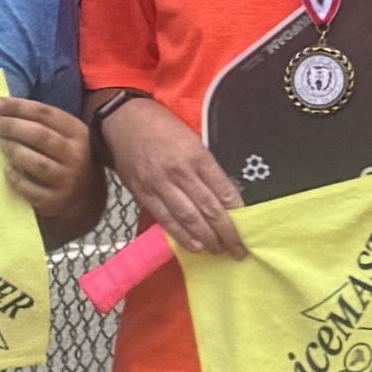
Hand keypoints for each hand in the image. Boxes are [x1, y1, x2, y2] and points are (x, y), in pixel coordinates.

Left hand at [0, 97, 92, 218]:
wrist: (81, 197)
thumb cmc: (62, 158)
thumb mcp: (63, 136)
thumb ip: (41, 122)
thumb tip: (2, 107)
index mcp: (77, 132)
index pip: (45, 113)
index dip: (18, 107)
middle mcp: (76, 156)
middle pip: (41, 136)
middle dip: (13, 127)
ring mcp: (66, 180)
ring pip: (37, 163)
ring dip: (14, 150)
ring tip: (0, 143)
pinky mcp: (54, 202)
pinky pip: (31, 189)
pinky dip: (16, 178)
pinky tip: (6, 170)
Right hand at [98, 97, 247, 256]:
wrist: (124, 119)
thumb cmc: (162, 127)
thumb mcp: (192, 140)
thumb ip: (205, 168)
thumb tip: (223, 198)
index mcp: (197, 156)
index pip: (223, 190)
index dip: (237, 213)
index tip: (246, 229)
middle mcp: (180, 172)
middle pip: (209, 209)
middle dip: (226, 233)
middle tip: (238, 251)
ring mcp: (159, 185)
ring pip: (188, 218)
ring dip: (206, 239)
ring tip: (219, 251)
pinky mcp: (143, 194)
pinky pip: (165, 220)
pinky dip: (181, 236)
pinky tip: (194, 247)